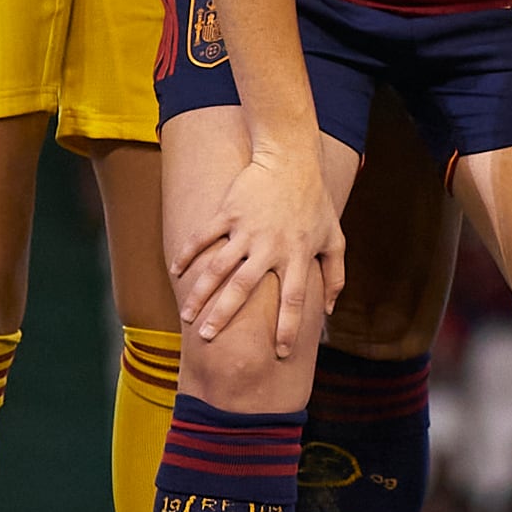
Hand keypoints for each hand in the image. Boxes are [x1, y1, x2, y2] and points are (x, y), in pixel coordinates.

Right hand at [176, 138, 345, 355]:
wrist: (291, 158)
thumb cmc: (315, 201)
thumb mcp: (335, 238)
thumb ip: (336, 275)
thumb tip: (331, 310)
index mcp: (299, 255)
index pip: (295, 299)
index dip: (288, 327)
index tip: (280, 353)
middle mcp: (271, 246)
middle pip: (244, 288)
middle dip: (224, 315)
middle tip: (207, 338)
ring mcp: (247, 229)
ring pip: (217, 268)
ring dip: (199, 293)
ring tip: (185, 316)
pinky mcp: (228, 213)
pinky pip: (202, 238)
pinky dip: (186, 255)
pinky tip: (175, 272)